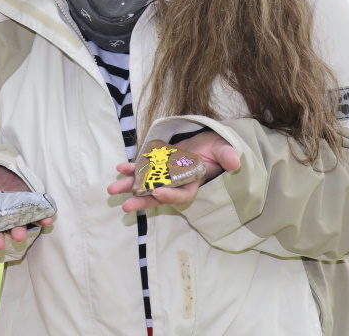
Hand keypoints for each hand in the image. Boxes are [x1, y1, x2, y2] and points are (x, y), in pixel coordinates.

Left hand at [107, 131, 240, 211]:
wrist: (207, 141)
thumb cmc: (217, 148)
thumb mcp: (224, 149)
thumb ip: (228, 156)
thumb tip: (235, 163)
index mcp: (194, 183)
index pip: (183, 195)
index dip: (171, 196)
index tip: (157, 192)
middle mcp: (177, 182)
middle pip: (159, 195)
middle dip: (143, 201)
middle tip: (127, 206)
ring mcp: (165, 174)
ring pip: (146, 184)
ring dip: (129, 187)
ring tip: (113, 191)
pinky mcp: (158, 164)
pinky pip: (142, 169)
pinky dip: (131, 169)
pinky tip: (119, 168)